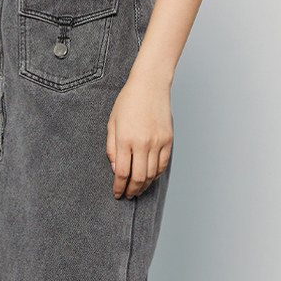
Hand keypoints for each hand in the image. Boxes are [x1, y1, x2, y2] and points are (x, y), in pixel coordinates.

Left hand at [107, 72, 171, 198]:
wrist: (150, 85)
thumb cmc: (128, 101)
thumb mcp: (112, 123)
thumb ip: (112, 148)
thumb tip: (116, 170)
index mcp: (125, 139)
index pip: (122, 173)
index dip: (119, 187)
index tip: (117, 194)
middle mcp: (143, 143)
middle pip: (138, 178)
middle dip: (131, 191)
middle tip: (127, 196)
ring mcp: (157, 142)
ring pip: (151, 174)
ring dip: (144, 186)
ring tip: (137, 190)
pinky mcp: (168, 140)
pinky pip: (162, 164)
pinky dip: (155, 175)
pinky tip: (149, 177)